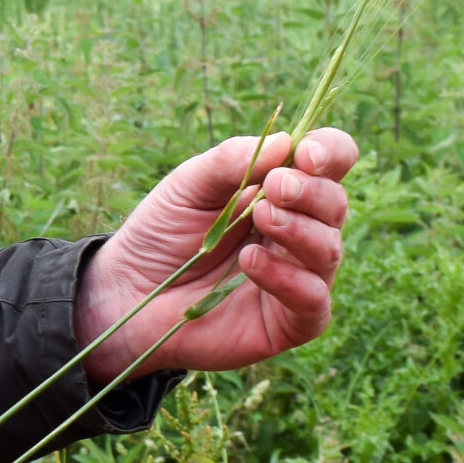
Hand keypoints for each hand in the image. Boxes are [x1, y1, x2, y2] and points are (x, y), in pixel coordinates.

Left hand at [75, 129, 358, 381]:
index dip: (331, 153)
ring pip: (329, 249)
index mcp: (283, 192)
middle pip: (335, 203)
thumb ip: (231, 161)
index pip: (331, 163)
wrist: (128, 293)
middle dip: (310, 192)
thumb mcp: (188, 186)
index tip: (308, 155)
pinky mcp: (291, 321)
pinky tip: (250, 261)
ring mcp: (300, 277)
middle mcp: (301, 231)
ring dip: (299, 230)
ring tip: (260, 218)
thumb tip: (288, 141)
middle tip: (275, 188)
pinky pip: (313, 298)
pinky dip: (287, 277)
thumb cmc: (161, 234)